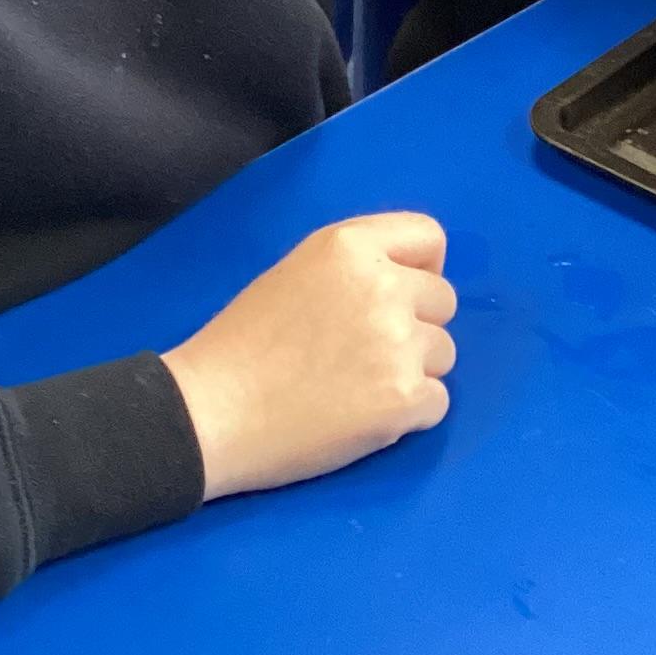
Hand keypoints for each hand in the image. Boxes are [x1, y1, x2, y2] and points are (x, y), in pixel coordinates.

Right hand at [162, 215, 455, 496]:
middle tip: (364, 352)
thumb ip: (355, 268)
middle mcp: (384, 287)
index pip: (429, 237)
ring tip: (357, 387)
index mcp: (352, 247)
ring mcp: (399, 345)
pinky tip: (363, 417)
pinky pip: (437, 402)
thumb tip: (409, 284)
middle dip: (416, 326)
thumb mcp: (296, 273)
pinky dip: (409, 415)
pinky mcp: (404, 400)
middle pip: (443, 301)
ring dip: (413, 371)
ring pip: (444, 354)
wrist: (211, 414)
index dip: (421, 269)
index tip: (398, 296)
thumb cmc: (241, 345)